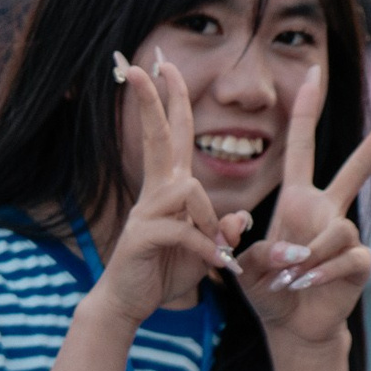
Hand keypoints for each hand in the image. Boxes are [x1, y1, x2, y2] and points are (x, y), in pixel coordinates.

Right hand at [92, 50, 249, 329]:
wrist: (129, 304)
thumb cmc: (166, 271)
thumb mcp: (205, 249)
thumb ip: (223, 231)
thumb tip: (241, 219)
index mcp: (168, 188)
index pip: (172, 135)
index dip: (170, 101)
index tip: (162, 66)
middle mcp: (154, 192)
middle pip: (156, 137)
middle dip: (151, 102)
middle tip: (144, 66)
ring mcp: (145, 212)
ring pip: (187, 189)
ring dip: (209, 218)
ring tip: (219, 250)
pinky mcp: (142, 236)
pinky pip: (183, 229)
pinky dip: (204, 247)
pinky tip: (216, 265)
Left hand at [240, 66, 370, 366]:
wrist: (292, 327)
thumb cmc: (268, 289)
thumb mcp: (240, 262)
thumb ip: (240, 242)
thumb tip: (263, 234)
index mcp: (298, 199)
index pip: (301, 146)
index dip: (305, 110)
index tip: (313, 72)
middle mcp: (327, 211)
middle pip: (359, 165)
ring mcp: (346, 235)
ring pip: (337, 229)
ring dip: (308, 254)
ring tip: (287, 276)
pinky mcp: (360, 262)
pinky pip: (345, 257)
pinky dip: (320, 272)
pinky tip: (303, 284)